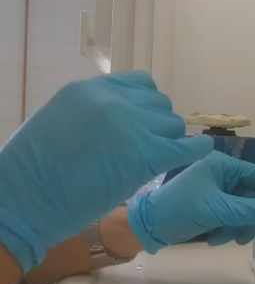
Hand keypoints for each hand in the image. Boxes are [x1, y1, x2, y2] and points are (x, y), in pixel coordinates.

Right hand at [0, 71, 211, 272]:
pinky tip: (201, 153)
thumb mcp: (61, 120)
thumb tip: (122, 117)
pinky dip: (198, 149)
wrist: (24, 199)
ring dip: (171, 141)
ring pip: (173, 125)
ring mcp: (132, 125)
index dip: (148, 105)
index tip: (147, 122)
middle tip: (152, 146)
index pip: (141, 84)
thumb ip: (93, 112)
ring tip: (160, 159)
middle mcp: (114, 101)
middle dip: (159, 125)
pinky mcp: (146, 155)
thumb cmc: (35, 170)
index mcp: (90, 89)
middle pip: (160, 105)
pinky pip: (188, 147)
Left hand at [127, 151, 254, 252]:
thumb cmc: (180, 210)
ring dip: (238, 226)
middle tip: (246, 236)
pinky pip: (232, 217)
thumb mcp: (216, 209)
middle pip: (252, 195)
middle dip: (250, 217)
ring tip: (226, 239)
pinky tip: (216, 239)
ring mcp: (218, 191)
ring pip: (244, 209)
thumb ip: (247, 210)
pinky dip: (228, 229)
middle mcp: (222, 175)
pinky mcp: (213, 206)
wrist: (148, 227)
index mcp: (222, 165)